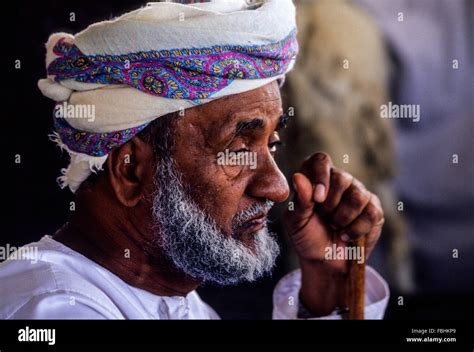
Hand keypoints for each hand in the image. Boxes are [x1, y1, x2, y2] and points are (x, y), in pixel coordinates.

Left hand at [284, 152, 383, 315]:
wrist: (325, 261)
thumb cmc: (307, 237)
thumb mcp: (296, 222)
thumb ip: (300, 200)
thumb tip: (298, 177)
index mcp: (316, 178)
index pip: (321, 159)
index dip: (321, 175)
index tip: (318, 199)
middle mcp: (338, 181)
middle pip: (342, 177)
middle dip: (330, 205)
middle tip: (324, 218)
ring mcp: (358, 193)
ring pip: (358, 196)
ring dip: (343, 219)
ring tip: (334, 227)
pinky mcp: (374, 208)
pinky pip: (371, 213)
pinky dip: (356, 229)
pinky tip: (347, 235)